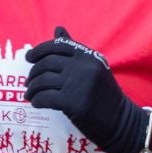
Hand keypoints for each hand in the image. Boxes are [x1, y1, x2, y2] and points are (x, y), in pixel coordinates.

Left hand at [25, 27, 143, 152]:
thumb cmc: (105, 96)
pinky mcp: (74, 103)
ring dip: (32, 88)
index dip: (39, 50)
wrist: (122, 122)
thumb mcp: (94, 69)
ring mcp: (80, 85)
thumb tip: (58, 29)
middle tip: (29, 82)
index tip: (29, 58)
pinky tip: (37, 103)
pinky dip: (37, 101)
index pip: (58, 46)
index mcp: (90, 57)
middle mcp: (85, 68)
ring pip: (43, 81)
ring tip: (30, 94)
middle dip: (33, 73)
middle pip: (47, 63)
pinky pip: (45, 97)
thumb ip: (75, 50)